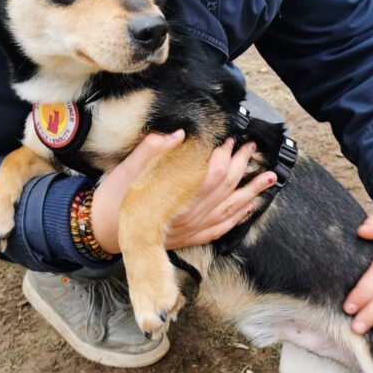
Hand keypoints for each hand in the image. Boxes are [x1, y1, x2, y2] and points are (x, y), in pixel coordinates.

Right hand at [92, 131, 276, 253]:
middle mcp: (187, 215)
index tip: (229, 139)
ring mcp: (191, 229)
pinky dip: (237, 217)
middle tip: (250, 147)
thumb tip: (177, 133)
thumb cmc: (114, 198)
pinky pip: (220, 228)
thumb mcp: (127, 169)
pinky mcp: (189, 238)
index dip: (224, 155)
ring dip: (251, 192)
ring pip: (229, 209)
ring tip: (269, 177)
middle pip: (225, 188)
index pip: (210, 174)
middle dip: (241, 166)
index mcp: (174, 196)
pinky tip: (249, 207)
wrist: (102, 231)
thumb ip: (152, 149)